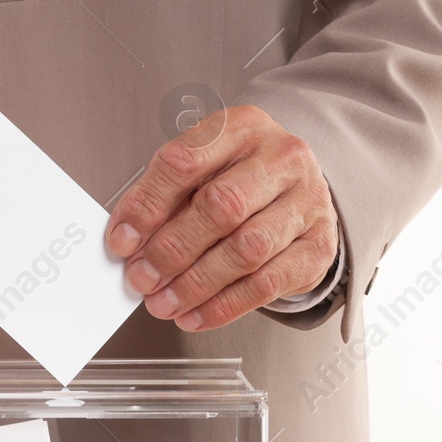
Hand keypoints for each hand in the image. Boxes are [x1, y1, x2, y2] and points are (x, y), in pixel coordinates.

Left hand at [105, 104, 338, 330]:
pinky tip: (196, 314)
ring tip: (164, 302)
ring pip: (246, 249)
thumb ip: (164, 197)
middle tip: (142, 278)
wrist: (298, 189)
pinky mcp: (318, 246)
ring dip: (196, 284)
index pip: (186, 162)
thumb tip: (128, 240)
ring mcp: (307, 201)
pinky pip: (268, 283)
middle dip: (172, 250)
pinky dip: (225, 305)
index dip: (148, 205)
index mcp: (241, 128)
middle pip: (221, 207)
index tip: (123, 240)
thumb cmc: (241, 176)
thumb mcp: (201, 169)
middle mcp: (281, 158)